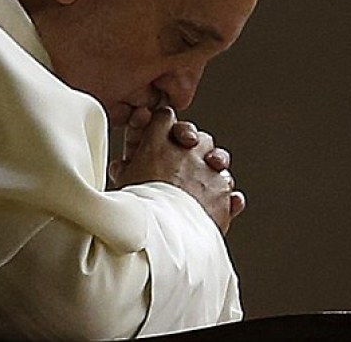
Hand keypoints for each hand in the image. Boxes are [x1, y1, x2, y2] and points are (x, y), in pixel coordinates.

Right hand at [109, 108, 244, 233]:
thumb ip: (125, 170)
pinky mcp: (223, 193)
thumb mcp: (123, 184)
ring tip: (203, 186)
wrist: (161, 234)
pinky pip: (230, 189)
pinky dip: (227, 197)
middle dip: (195, 147)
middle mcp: (187, 151)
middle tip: (186, 162)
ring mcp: (208, 171)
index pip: (164, 117)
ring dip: (213, 170)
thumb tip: (120, 167)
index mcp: (158, 144)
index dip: (164, 125)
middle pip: (199, 136)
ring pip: (219, 159)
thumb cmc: (137, 209)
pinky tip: (221, 204)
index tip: (164, 135)